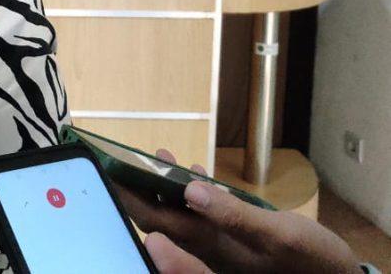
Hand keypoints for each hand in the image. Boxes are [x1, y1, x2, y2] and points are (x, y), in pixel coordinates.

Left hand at [118, 149, 360, 273]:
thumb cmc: (311, 262)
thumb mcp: (278, 235)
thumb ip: (233, 214)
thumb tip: (190, 189)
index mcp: (210, 247)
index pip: (155, 223)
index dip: (128, 199)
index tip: (106, 175)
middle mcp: (206, 249)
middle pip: (159, 218)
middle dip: (138, 188)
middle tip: (121, 157)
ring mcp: (218, 247)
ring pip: (178, 215)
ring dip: (164, 187)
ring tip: (157, 155)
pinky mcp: (231, 244)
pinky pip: (200, 217)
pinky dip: (193, 194)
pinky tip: (196, 175)